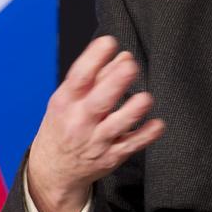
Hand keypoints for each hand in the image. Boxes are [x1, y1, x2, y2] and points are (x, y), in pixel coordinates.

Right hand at [26, 35, 163, 211]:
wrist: (54, 170)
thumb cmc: (63, 126)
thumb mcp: (69, 100)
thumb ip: (97, 77)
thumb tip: (124, 56)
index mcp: (66, 102)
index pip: (78, 77)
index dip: (93, 58)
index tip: (109, 41)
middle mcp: (80, 121)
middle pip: (98, 101)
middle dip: (114, 82)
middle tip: (130, 66)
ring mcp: (96, 141)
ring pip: (117, 125)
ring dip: (132, 111)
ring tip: (145, 98)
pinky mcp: (112, 156)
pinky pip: (131, 145)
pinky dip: (146, 136)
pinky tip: (158, 125)